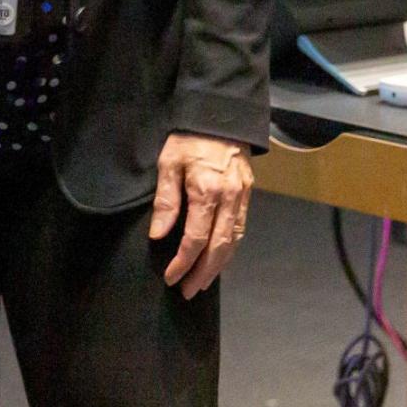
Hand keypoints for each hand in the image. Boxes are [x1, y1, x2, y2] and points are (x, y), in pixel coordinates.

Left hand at [149, 130, 252, 298]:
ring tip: (202, 283)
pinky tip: (219, 258)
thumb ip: (165, 201)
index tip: (170, 277)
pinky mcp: (247, 194)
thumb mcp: (168, 163)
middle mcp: (229, 199)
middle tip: (188, 291)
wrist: (219, 115)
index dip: (182, 263)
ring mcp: (242, 197)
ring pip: (234, 242)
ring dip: (218, 266)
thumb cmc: (188, 138)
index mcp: (207, 192)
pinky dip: (230, 249)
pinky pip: (240, 229)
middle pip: (219, 248)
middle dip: (203, 273)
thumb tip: (159, 236)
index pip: (195, 239)